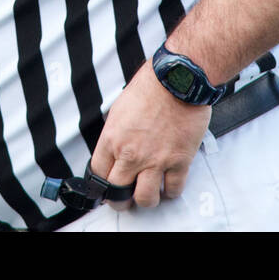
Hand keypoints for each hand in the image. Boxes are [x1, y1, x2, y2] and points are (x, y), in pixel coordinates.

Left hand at [90, 65, 211, 209]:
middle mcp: (131, 154)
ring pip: (146, 199)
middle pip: (119, 192)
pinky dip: (171, 191)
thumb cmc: (150, 86)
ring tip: (149, 192)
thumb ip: (115, 133)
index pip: (99, 174)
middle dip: (120, 200)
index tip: (107, 186)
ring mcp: (156, 160)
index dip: (102, 184)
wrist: (177, 79)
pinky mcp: (179, 161)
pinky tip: (169, 184)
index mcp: (113, 139)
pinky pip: (173, 190)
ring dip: (146, 199)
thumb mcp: (119, 108)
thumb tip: (115, 147)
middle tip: (125, 198)